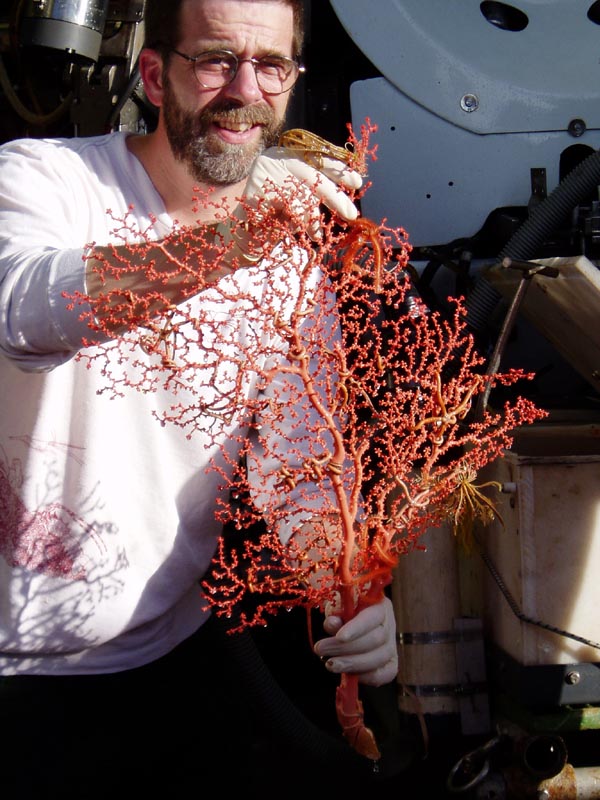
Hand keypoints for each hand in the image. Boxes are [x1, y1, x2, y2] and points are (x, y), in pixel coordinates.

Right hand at [242, 146, 361, 239]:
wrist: (245, 227)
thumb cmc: (279, 212)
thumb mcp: (302, 197)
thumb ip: (318, 191)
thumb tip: (349, 196)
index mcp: (290, 154)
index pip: (318, 157)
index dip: (338, 170)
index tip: (357, 182)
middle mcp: (276, 158)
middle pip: (312, 177)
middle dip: (334, 197)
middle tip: (351, 214)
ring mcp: (263, 174)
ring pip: (299, 199)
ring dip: (309, 219)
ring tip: (314, 232)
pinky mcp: (253, 193)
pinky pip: (282, 214)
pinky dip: (290, 224)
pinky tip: (286, 227)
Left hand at [313, 595, 397, 686]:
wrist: (351, 618)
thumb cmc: (343, 608)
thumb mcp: (337, 605)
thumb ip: (335, 613)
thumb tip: (332, 624)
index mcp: (379, 605)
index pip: (372, 617)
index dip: (357, 628)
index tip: (339, 637)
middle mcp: (389, 624)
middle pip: (375, 639)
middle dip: (346, 648)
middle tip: (320, 650)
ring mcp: (392, 644)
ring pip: (380, 658)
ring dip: (353, 664)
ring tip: (330, 664)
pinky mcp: (390, 661)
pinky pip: (386, 674)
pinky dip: (368, 677)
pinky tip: (349, 674)